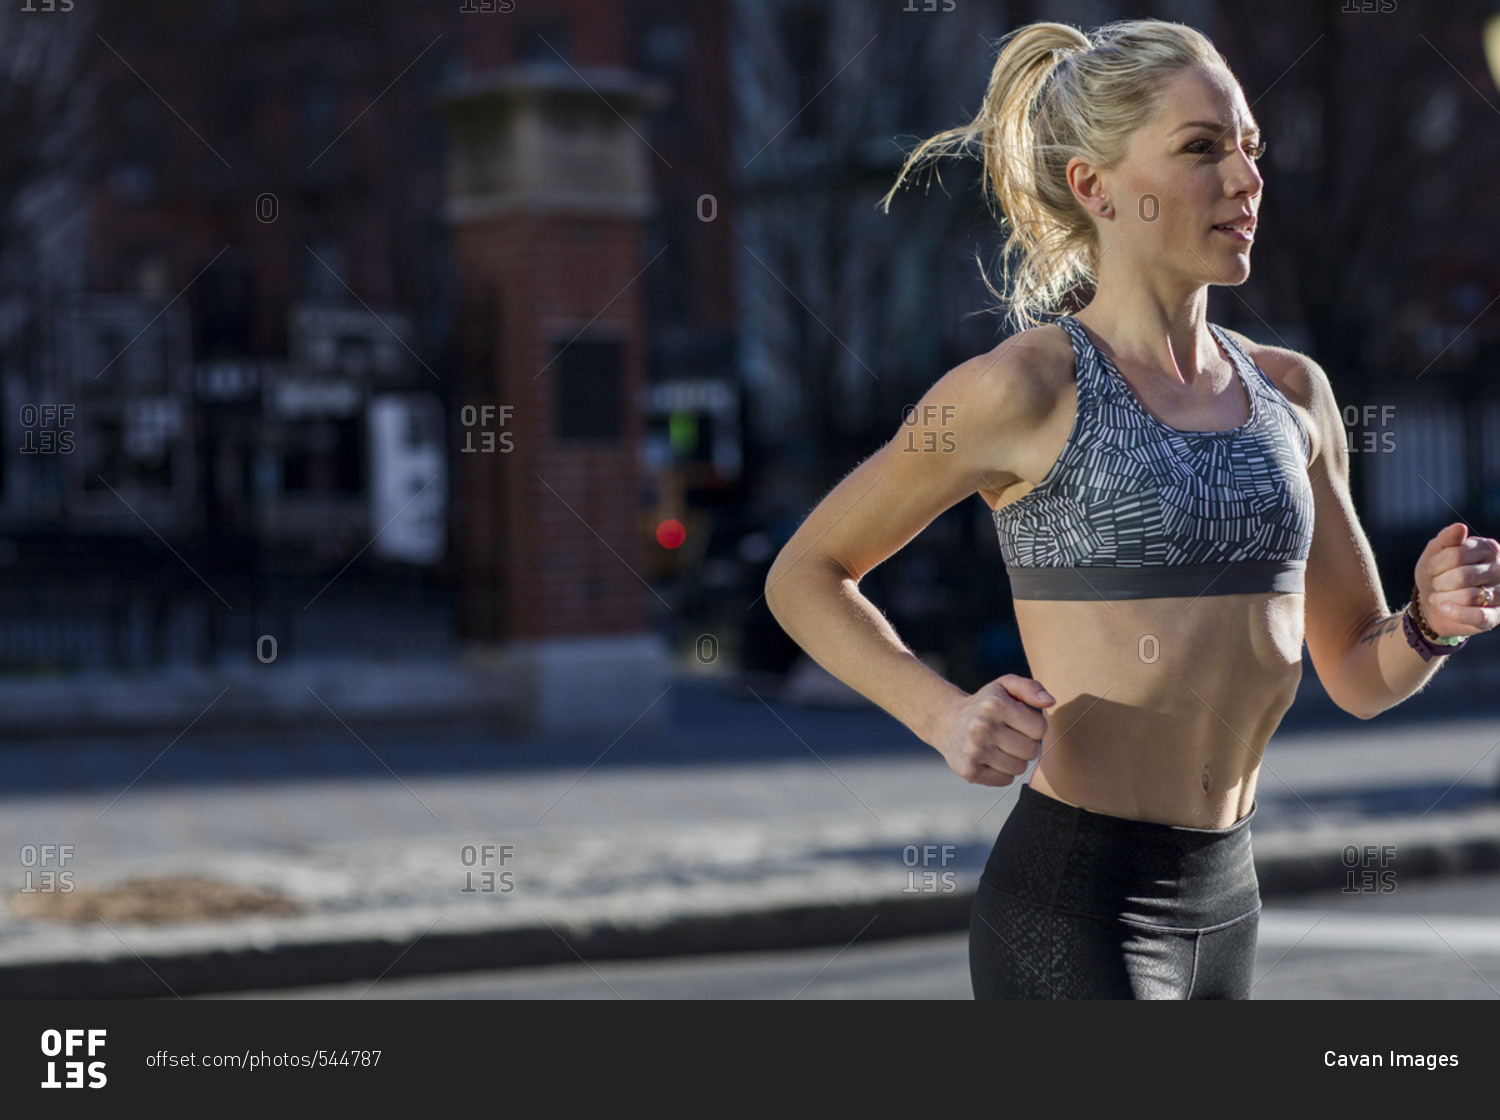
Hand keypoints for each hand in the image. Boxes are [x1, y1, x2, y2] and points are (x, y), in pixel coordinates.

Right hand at [934, 673, 1054, 786]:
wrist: (945, 720)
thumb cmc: (984, 703)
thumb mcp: (1005, 686)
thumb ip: (1030, 688)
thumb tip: (1050, 701)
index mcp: (994, 705)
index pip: (1040, 729)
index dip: (1034, 726)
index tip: (1020, 722)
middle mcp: (982, 728)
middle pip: (1031, 751)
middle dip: (1026, 744)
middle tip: (1011, 736)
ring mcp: (974, 751)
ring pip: (1019, 768)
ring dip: (1014, 759)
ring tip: (1000, 746)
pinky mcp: (970, 771)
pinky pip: (1005, 780)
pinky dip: (1002, 772)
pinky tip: (991, 758)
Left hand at [1416, 522, 1499, 637]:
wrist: (1433, 603)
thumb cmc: (1437, 573)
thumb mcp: (1435, 553)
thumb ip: (1446, 538)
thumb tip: (1460, 527)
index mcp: (1488, 548)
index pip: (1458, 554)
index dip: (1436, 564)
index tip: (1430, 569)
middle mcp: (1499, 568)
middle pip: (1463, 576)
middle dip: (1439, 583)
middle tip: (1435, 585)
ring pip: (1469, 596)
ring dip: (1443, 598)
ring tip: (1438, 597)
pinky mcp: (1496, 615)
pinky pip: (1478, 615)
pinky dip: (1456, 613)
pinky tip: (1443, 608)